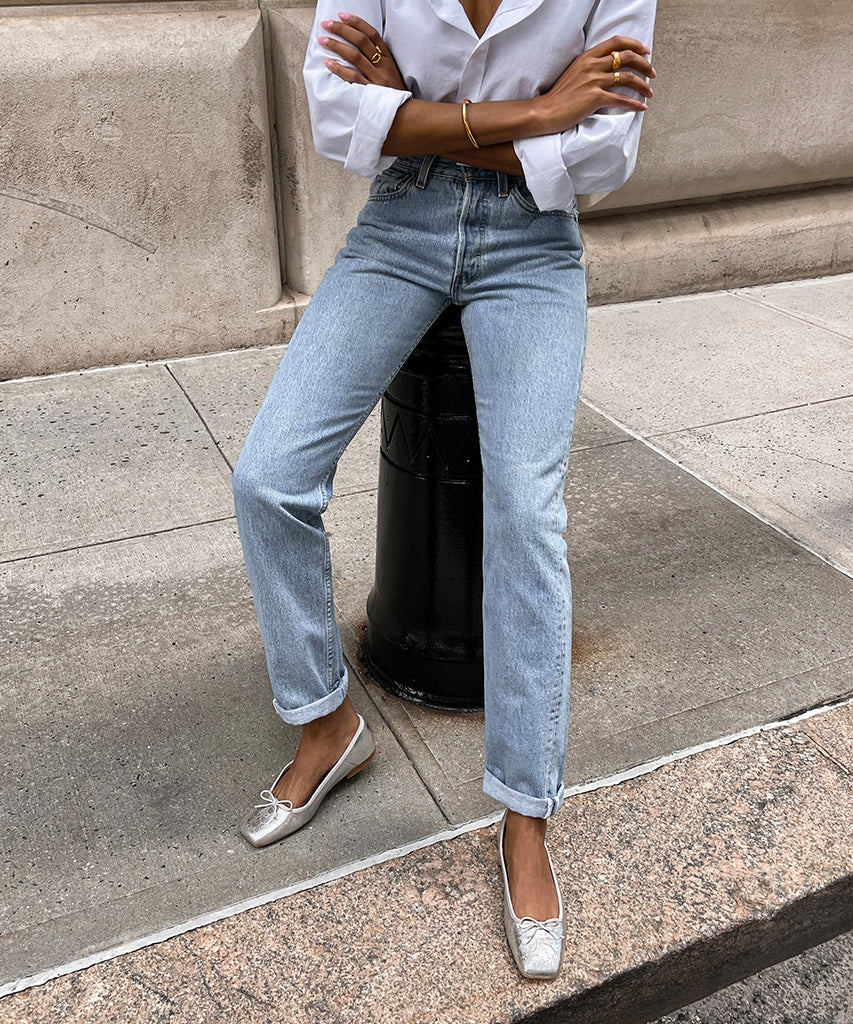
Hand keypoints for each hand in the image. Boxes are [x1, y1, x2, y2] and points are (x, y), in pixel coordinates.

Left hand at [319, 13, 405, 90]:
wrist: (405, 113)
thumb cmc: (394, 94)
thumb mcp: (391, 72)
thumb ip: (378, 59)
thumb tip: (358, 45)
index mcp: (388, 58)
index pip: (372, 34)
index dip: (356, 22)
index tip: (342, 16)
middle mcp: (383, 66)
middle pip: (361, 41)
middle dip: (342, 30)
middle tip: (327, 25)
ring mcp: (376, 79)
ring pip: (355, 56)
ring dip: (337, 46)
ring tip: (323, 41)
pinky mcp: (370, 92)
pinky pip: (353, 78)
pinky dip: (339, 69)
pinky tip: (329, 63)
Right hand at [538, 35, 655, 133]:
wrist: (545, 111)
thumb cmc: (558, 97)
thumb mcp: (574, 74)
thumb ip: (590, 68)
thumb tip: (606, 70)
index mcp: (587, 57)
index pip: (616, 42)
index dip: (634, 44)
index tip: (645, 52)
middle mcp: (592, 65)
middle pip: (626, 57)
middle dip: (644, 64)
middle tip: (652, 72)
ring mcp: (594, 81)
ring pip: (627, 77)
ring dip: (643, 85)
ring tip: (650, 92)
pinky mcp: (595, 98)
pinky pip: (621, 99)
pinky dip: (634, 104)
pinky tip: (642, 108)